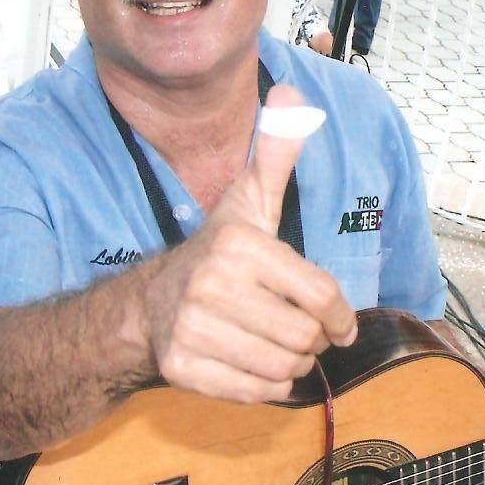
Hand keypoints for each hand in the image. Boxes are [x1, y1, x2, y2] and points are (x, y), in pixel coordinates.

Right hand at [141, 84, 358, 403]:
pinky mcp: (181, 369)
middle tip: (287, 327)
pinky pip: (257, 394)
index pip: (321, 296)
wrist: (146, 306)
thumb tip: (291, 91)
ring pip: (284, 368)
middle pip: (305, 337)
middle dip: (308, 340)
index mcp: (238, 245)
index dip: (338, 314)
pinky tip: (246, 363)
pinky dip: (263, 387)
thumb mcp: (247, 202)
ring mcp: (190, 329)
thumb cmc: (214, 255)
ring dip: (288, 364)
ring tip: (266, 343)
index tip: (334, 320)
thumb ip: (276, 151)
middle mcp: (210, 285)